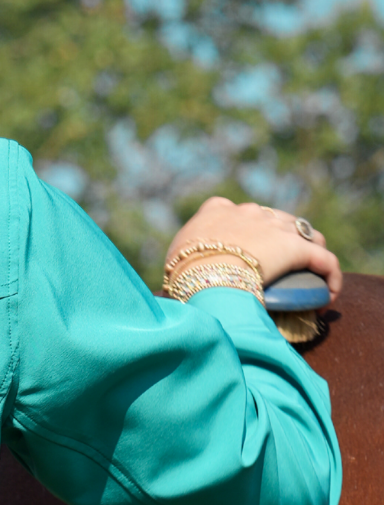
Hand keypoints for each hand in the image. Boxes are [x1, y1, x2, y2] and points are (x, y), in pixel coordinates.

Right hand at [166, 198, 341, 303]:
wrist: (201, 275)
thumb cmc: (181, 274)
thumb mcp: (174, 261)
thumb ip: (182, 262)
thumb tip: (176, 284)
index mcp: (215, 211)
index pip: (236, 212)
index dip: (244, 230)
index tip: (244, 251)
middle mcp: (247, 212)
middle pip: (274, 220)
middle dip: (280, 238)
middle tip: (278, 267)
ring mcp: (274, 226)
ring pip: (304, 233)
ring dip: (309, 251)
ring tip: (310, 276)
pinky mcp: (297, 247)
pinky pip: (323, 260)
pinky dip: (329, 275)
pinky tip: (329, 293)